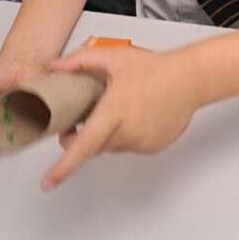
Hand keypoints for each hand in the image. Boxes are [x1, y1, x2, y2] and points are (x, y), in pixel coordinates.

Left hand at [41, 45, 197, 191]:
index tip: (48, 183)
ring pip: (111, 146)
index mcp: (115, 111)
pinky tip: (135, 114)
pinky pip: (128, 146)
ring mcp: (141, 143)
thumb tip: (55, 67)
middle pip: (93, 145)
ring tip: (117, 108)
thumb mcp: (114, 57)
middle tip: (79, 118)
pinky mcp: (152, 147)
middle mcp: (128, 132)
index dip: (63, 166)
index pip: (84, 145)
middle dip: (81, 137)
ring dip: (106, 133)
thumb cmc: (155, 68)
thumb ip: (80, 61)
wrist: (190, 79)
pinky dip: (125, 135)